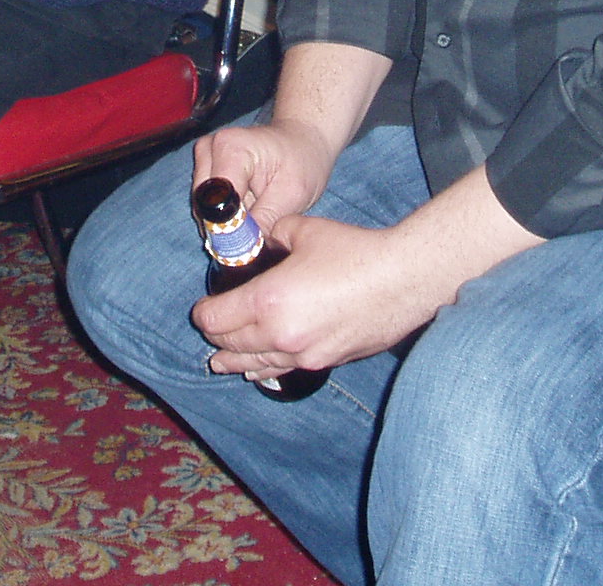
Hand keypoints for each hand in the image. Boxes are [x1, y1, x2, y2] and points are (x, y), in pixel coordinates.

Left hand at [193, 215, 440, 382]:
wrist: (402, 280)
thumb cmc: (354, 252)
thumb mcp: (304, 231)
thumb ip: (275, 235)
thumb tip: (265, 238)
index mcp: (267, 299)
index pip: (217, 318)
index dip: (204, 314)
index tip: (201, 308)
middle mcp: (280, 334)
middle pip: (232, 343)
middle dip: (217, 336)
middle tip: (210, 329)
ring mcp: (303, 353)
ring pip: (255, 364)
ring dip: (234, 361)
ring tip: (220, 363)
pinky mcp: (325, 362)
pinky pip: (283, 370)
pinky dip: (264, 369)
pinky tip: (257, 371)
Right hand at [194, 116, 340, 235]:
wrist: (302, 140)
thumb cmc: (303, 160)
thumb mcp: (294, 193)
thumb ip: (266, 221)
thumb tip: (244, 251)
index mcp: (231, 148)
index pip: (218, 202)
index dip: (230, 231)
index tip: (250, 249)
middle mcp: (209, 149)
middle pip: (204, 207)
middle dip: (227, 229)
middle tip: (256, 240)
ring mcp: (204, 157)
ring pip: (202, 209)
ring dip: (226, 223)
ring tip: (256, 220)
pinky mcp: (204, 168)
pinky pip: (205, 205)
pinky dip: (224, 217)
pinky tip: (246, 215)